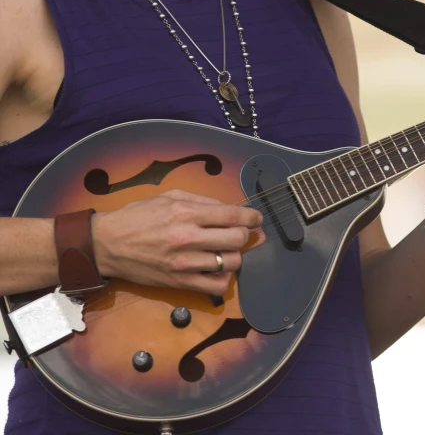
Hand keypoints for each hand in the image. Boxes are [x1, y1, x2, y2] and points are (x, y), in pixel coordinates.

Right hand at [91, 189, 262, 295]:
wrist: (108, 244)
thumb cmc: (138, 216)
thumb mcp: (168, 196)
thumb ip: (200, 200)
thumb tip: (227, 207)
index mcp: (186, 212)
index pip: (232, 216)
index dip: (251, 217)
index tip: (257, 219)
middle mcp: (188, 237)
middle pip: (236, 240)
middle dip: (245, 236)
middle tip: (241, 234)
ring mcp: (184, 263)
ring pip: (230, 263)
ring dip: (235, 257)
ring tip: (227, 251)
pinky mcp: (179, 282)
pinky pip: (215, 287)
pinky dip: (223, 279)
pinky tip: (217, 270)